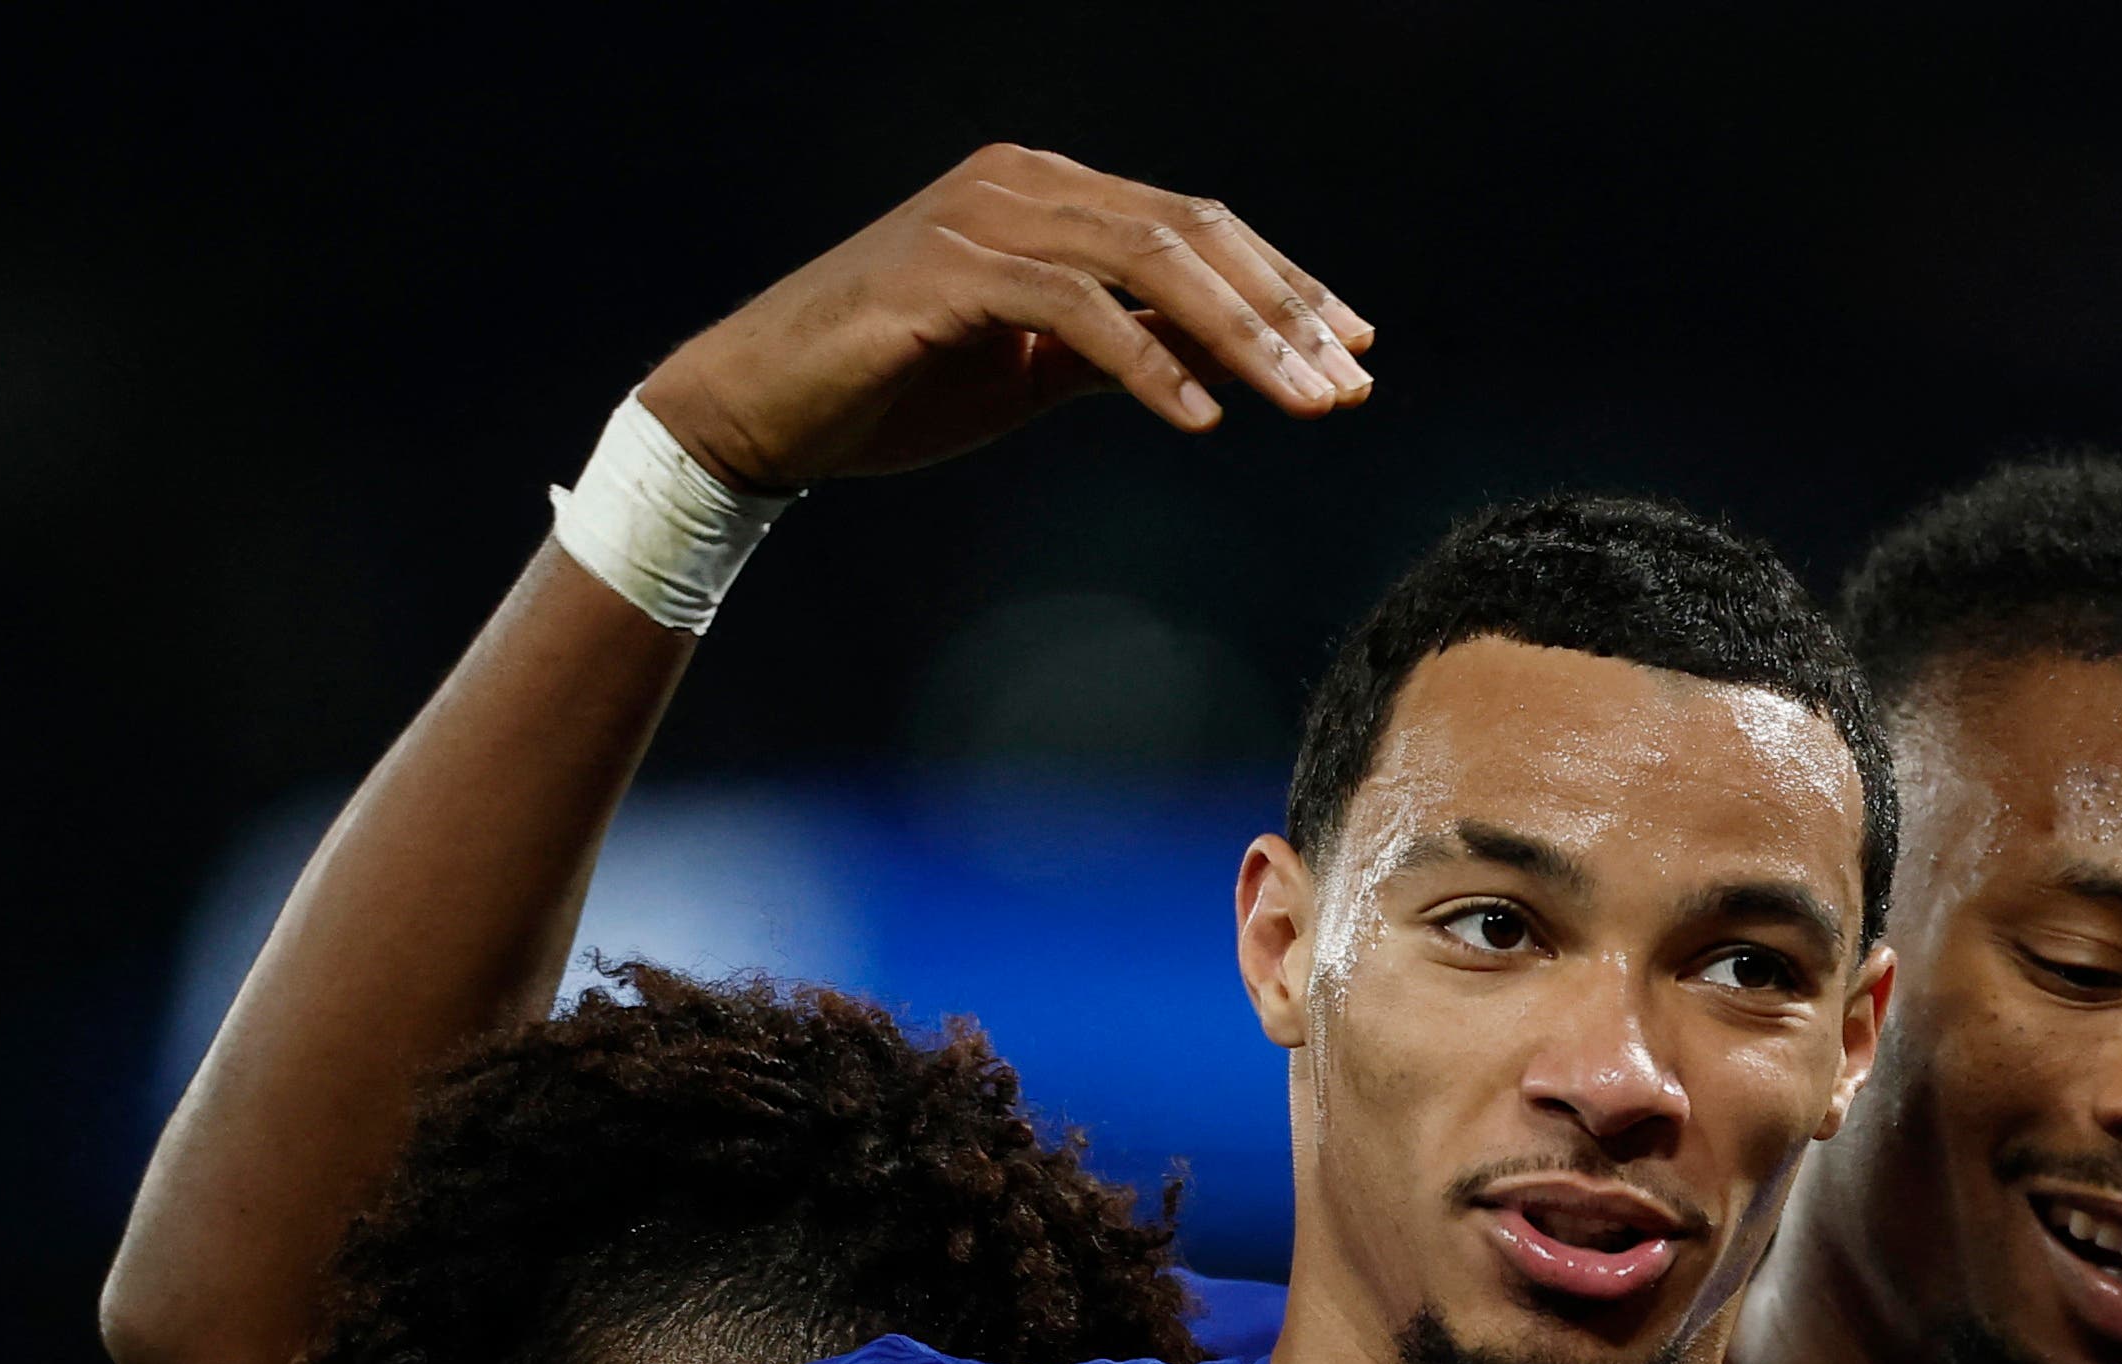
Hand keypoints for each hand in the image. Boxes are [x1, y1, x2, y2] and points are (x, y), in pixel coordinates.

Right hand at [636, 146, 1374, 489]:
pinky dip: (1144, 364)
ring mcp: (980, 218)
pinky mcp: (944, 272)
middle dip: (1285, 313)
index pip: (1196, 228)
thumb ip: (1129, 350)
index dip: (1285, 287)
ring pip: (1147, 263)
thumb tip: (1231, 362)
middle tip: (1352, 386)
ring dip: (1240, 338)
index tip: (1357, 351)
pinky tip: (1198, 420)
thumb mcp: (1038, 371)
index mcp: (1049, 194)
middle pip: (1190, 236)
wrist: (764, 408)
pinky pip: (1071, 310)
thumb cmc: (899, 386)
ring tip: (1306, 405)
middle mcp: (1021, 184)